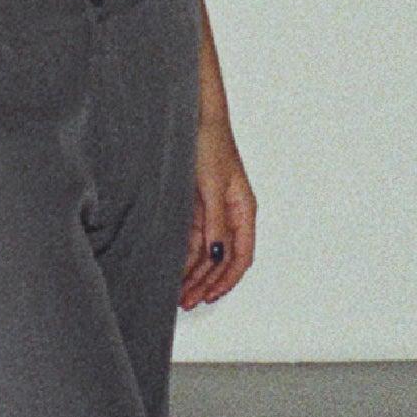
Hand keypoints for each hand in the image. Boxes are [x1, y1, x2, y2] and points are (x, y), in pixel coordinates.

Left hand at [180, 111, 255, 309]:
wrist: (192, 116)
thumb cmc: (209, 142)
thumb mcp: (213, 185)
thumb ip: (216, 222)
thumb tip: (220, 255)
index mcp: (243, 208)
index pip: (242, 254)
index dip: (228, 279)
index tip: (211, 295)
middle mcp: (229, 213)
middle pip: (222, 259)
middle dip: (206, 282)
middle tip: (187, 300)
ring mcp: (210, 211)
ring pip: (206, 253)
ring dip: (194, 274)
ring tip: (178, 293)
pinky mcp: (193, 206)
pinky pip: (191, 239)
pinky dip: (184, 257)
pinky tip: (174, 270)